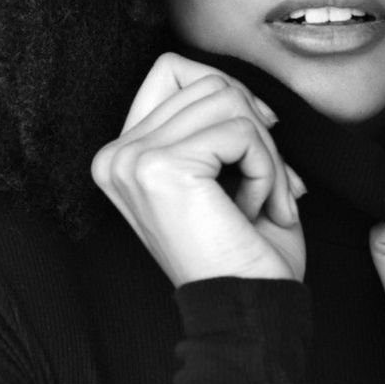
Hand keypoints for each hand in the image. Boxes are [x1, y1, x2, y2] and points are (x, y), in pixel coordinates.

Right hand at [91, 52, 305, 285]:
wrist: (247, 313)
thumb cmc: (243, 254)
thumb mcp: (226, 175)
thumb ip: (223, 124)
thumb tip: (253, 97)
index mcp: (123, 157)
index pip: (172, 69)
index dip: (226, 89)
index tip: (258, 132)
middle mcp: (116, 156)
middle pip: (208, 83)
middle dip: (257, 130)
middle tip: (268, 185)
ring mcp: (133, 160)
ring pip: (229, 101)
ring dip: (265, 153)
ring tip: (262, 201)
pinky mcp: (161, 167)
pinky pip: (241, 131)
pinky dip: (266, 170)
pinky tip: (256, 210)